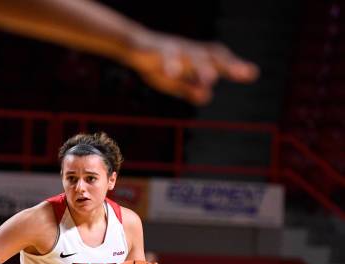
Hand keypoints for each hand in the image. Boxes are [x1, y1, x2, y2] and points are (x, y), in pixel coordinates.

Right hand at [126, 32, 258, 104]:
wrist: (133, 46)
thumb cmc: (156, 64)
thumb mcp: (175, 82)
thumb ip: (190, 88)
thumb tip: (208, 96)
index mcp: (195, 58)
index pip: (218, 60)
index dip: (234, 66)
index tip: (251, 74)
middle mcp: (189, 51)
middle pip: (211, 56)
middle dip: (227, 64)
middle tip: (243, 73)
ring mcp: (174, 49)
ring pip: (190, 57)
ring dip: (201, 67)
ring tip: (211, 79)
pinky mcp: (156, 51)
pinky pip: (164, 57)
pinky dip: (169, 65)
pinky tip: (173, 73)